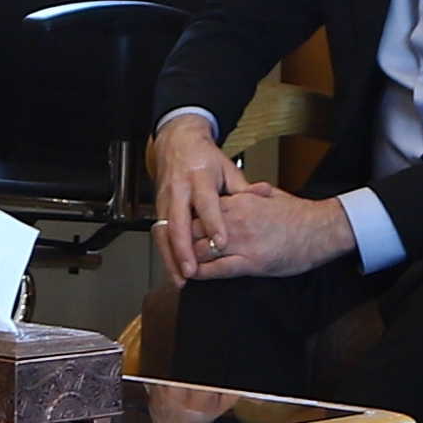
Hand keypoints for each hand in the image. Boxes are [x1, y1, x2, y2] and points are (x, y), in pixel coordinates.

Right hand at [150, 112, 238, 276]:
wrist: (177, 144)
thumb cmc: (205, 159)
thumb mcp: (227, 169)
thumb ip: (243, 188)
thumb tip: (264, 195)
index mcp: (200, 177)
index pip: (206, 202)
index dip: (212, 223)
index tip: (221, 243)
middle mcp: (179, 189)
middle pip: (178, 221)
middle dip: (183, 249)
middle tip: (192, 271)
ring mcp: (165, 199)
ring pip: (163, 232)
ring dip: (171, 257)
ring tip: (182, 278)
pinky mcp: (158, 208)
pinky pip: (159, 234)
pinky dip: (166, 254)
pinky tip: (175, 270)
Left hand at [175, 172, 359, 283]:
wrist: (322, 229)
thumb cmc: (300, 215)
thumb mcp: (273, 196)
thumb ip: (256, 193)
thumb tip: (252, 189)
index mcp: (239, 201)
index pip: (201, 211)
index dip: (187, 222)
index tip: (178, 230)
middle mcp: (235, 219)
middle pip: (194, 230)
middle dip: (180, 242)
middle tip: (170, 251)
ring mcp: (242, 241)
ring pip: (201, 250)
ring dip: (186, 260)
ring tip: (176, 267)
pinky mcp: (251, 261)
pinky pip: (218, 269)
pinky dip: (202, 273)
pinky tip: (193, 276)